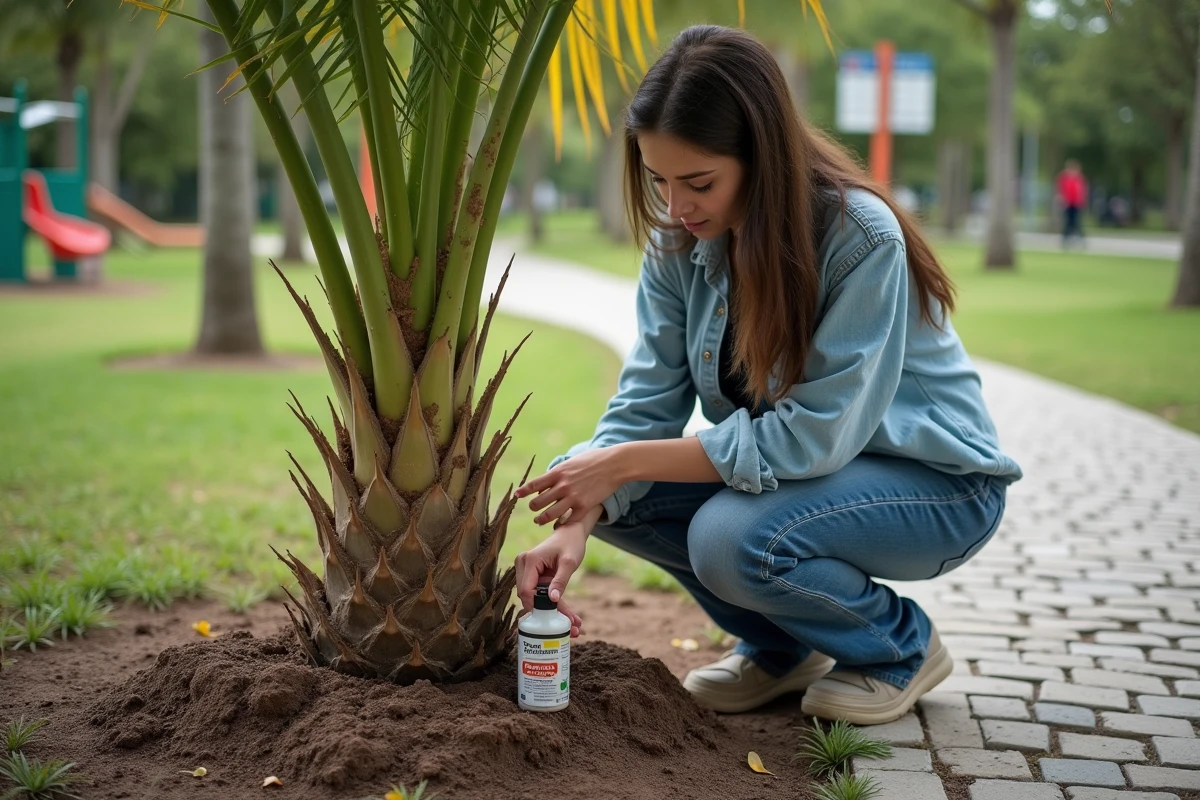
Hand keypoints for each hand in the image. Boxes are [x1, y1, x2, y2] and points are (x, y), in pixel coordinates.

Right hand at [514, 518, 595, 637]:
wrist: (571, 533)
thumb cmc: (571, 543)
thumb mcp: (569, 563)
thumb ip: (560, 581)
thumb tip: (552, 600)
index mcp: (529, 560)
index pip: (526, 590)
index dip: (537, 607)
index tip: (552, 620)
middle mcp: (523, 565)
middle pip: (530, 597)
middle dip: (547, 613)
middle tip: (570, 627)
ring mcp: (526, 570)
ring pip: (535, 598)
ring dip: (551, 612)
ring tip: (573, 624)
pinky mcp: (533, 575)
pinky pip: (539, 593)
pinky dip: (553, 604)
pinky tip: (569, 616)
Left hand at [515, 447, 624, 527]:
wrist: (614, 464)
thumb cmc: (593, 460)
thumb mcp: (571, 462)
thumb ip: (558, 473)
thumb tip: (544, 483)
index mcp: (558, 472)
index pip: (534, 484)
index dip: (523, 492)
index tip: (517, 496)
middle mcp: (562, 486)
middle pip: (538, 503)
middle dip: (533, 508)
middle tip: (534, 510)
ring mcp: (573, 497)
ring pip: (549, 514)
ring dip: (542, 519)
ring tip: (539, 521)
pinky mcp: (584, 506)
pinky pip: (568, 520)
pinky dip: (562, 523)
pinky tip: (560, 525)